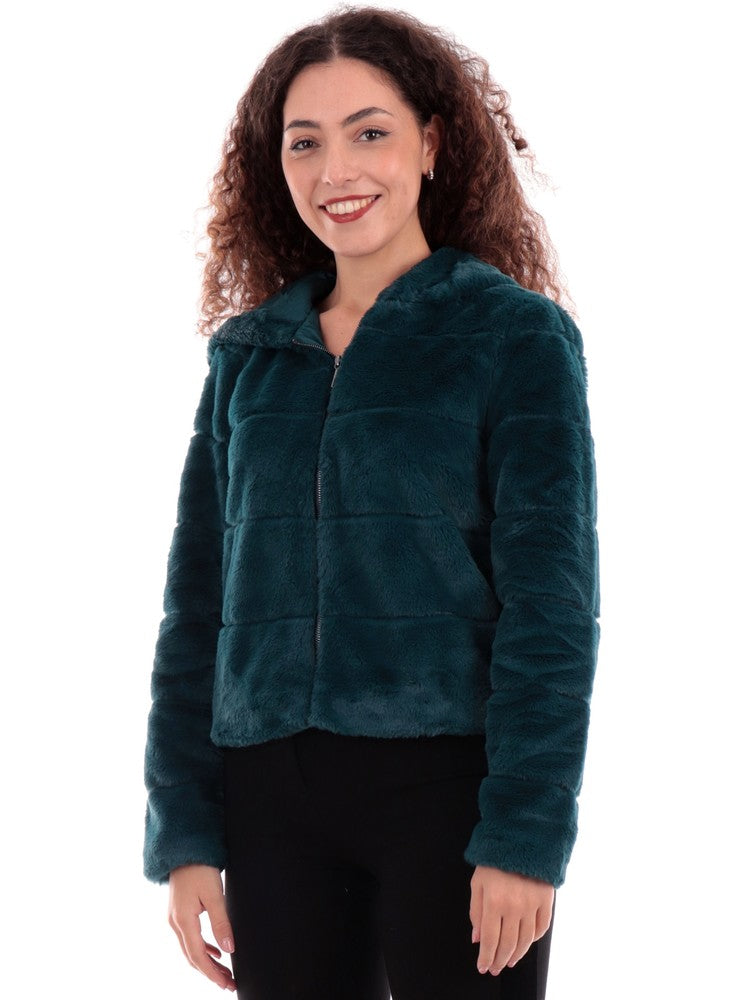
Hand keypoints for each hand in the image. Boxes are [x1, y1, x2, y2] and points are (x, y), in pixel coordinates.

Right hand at [168, 863, 236, 991]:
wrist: (185, 849)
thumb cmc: (200, 868)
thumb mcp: (214, 894)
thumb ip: (221, 922)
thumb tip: (229, 948)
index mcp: (183, 921)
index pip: (198, 956)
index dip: (212, 973)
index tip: (226, 984)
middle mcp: (175, 923)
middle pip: (193, 957)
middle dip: (211, 972)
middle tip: (229, 983)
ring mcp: (175, 918)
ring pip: (191, 949)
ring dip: (207, 962)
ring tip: (225, 972)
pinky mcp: (179, 912)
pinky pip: (190, 938)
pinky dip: (202, 948)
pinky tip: (215, 952)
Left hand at [469, 865, 554, 975]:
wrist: (521, 837)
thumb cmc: (495, 858)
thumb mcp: (477, 882)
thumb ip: (476, 912)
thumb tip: (477, 938)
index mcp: (494, 901)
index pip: (490, 940)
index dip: (486, 957)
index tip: (483, 966)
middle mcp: (514, 907)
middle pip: (508, 944)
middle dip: (500, 960)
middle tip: (495, 968)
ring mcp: (532, 905)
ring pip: (526, 940)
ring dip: (517, 955)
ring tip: (509, 960)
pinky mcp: (546, 900)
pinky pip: (542, 928)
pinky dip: (534, 939)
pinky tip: (526, 942)